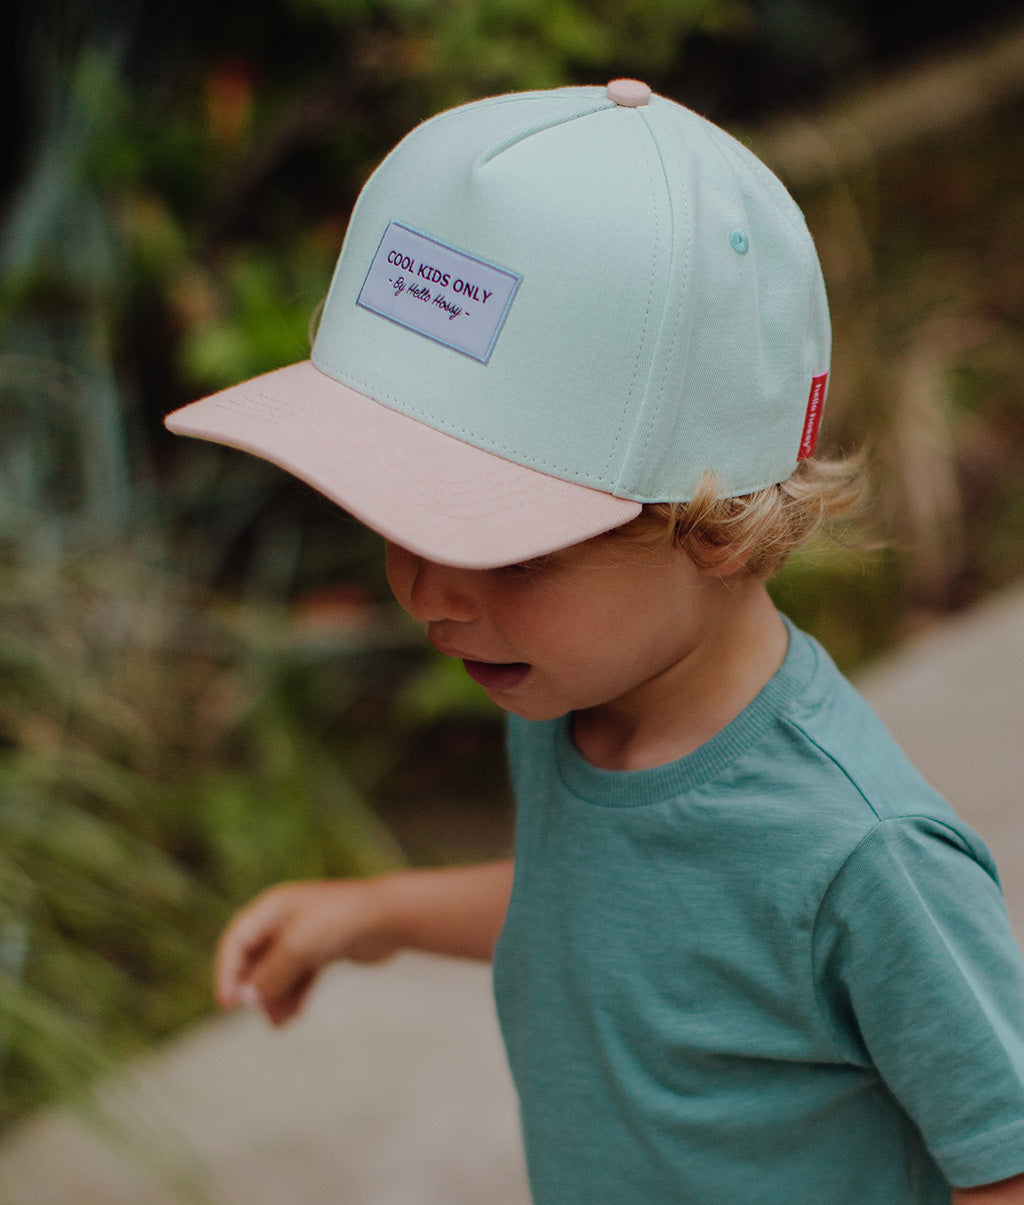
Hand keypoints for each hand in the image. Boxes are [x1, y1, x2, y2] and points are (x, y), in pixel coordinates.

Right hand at [215, 879, 395, 1025]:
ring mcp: (306, 935)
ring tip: (282, 1022)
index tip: (228, 1005)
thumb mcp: (299, 947)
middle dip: (256, 989)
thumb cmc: (341, 921)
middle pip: (255, 959)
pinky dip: (295, 995)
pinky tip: (295, 1015)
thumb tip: (246, 999)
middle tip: (264, 1015)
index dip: (227, 972)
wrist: (390, 916)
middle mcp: (285, 919)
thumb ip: (270, 974)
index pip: (236, 941)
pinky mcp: (325, 949)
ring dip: (275, 997)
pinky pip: (300, 977)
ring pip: (278, 972)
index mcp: (272, 908)